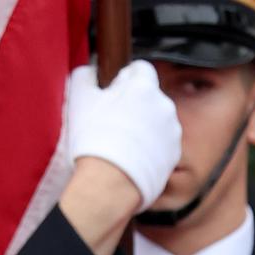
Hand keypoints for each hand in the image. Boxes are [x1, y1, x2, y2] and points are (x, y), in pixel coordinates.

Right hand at [66, 60, 182, 214]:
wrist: (109, 185)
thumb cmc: (93, 139)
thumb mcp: (80, 98)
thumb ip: (86, 76)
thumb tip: (90, 73)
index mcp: (145, 86)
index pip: (142, 69)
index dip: (127, 78)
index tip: (115, 91)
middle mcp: (165, 107)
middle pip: (151, 96)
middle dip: (136, 104)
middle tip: (115, 120)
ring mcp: (172, 133)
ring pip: (158, 121)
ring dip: (145, 127)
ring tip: (123, 143)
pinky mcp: (174, 158)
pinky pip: (162, 145)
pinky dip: (151, 148)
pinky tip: (133, 158)